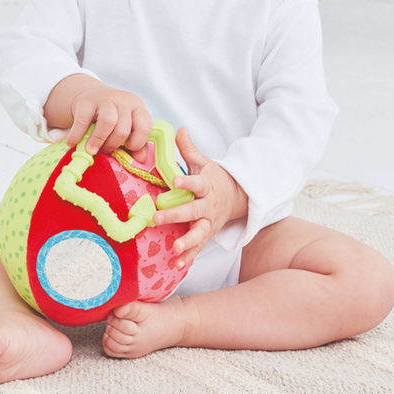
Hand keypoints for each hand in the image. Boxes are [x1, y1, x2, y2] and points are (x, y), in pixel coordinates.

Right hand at [66, 81, 152, 156]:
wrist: (92, 94)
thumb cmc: (113, 116)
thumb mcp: (128, 125)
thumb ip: (137, 143)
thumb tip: (140, 160)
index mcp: (138, 107)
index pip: (144, 127)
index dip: (137, 142)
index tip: (126, 148)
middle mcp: (124, 101)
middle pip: (123, 129)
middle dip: (113, 145)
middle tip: (104, 151)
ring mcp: (105, 99)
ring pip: (108, 122)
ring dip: (99, 141)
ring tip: (91, 150)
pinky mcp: (86, 101)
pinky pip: (83, 121)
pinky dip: (77, 136)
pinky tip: (73, 142)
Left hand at [154, 127, 247, 269]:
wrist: (236, 197)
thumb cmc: (213, 178)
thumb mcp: (203, 162)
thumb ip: (189, 149)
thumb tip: (179, 129)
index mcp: (206, 186)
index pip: (197, 183)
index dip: (187, 181)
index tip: (175, 179)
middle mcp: (208, 205)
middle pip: (193, 210)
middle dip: (176, 214)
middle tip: (157, 217)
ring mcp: (208, 222)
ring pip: (199, 233)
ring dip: (187, 241)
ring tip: (174, 248)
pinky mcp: (206, 234)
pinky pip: (198, 248)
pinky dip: (189, 256)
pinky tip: (177, 264)